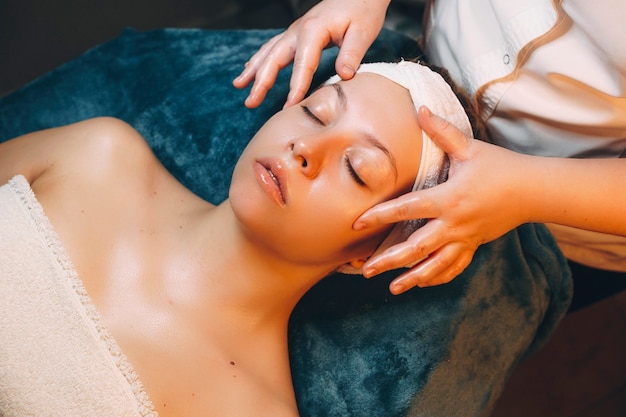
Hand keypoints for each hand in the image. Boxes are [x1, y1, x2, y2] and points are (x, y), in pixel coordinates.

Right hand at [232, 0, 389, 107]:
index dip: (296, 87)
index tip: (289, 107)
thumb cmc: (363, 10)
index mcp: (313, 30)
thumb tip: (345, 76)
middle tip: (250, 103)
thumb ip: (352, 54)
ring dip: (253, 71)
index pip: (303, 64)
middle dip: (261, 82)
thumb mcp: (363, 32)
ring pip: (269, 52)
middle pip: (275, 59)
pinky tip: (249, 69)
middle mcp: (298, 30)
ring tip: (238, 86)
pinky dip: (259, 59)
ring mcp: (294, 31)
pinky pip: (272, 47)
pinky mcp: (296, 32)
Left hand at [355, 107, 528, 293]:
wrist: (534, 190)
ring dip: (412, 278)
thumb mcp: (469, 148)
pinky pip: (454, 266)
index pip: (406, 208)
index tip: (357, 224)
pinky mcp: (474, 245)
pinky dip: (438, 276)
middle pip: (416, 247)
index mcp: (448, 198)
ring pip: (435, 264)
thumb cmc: (500, 167)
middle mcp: (454, 224)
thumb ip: (441, 131)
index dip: (379, 216)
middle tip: (365, 269)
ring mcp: (465, 238)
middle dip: (389, 260)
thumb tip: (420, 108)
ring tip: (391, 289)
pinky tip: (422, 284)